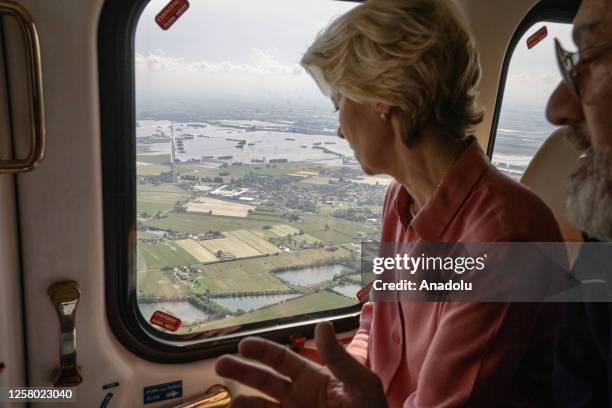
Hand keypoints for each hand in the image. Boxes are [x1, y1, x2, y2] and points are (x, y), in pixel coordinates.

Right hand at [215, 321, 387, 407]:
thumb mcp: (360, 385)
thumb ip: (339, 358)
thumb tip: (322, 323)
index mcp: (313, 380)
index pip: (282, 360)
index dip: (262, 350)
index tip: (243, 344)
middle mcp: (298, 399)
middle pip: (264, 381)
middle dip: (242, 372)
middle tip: (220, 364)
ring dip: (244, 404)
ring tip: (233, 405)